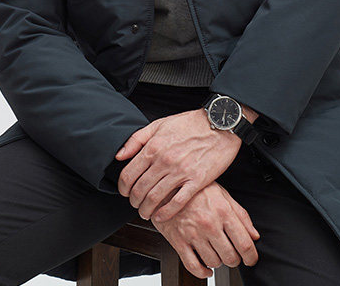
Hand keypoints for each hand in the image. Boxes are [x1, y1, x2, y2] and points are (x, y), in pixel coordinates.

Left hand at [115, 109, 241, 221]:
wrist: (219, 123)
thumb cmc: (190, 123)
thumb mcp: (159, 124)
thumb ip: (136, 139)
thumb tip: (119, 155)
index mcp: (153, 147)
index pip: (129, 174)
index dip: (123, 187)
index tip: (125, 192)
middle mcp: (164, 160)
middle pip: (140, 189)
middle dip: (133, 201)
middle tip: (135, 204)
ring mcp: (180, 172)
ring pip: (155, 198)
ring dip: (146, 210)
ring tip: (145, 213)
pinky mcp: (196, 181)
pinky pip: (177, 202)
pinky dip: (165, 213)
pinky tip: (161, 216)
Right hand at [150, 180, 260, 278]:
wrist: (168, 186)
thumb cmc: (196, 189)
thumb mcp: (222, 194)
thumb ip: (241, 215)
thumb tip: (254, 235)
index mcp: (223, 211)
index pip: (244, 243)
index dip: (251, 256)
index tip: (251, 259)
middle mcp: (209, 224)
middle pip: (230, 256)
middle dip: (235, 259)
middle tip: (233, 254)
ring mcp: (193, 234)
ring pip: (214, 262)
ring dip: (218, 262)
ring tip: (216, 252)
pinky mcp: (179, 241)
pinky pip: (193, 266)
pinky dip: (202, 272)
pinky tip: (205, 268)